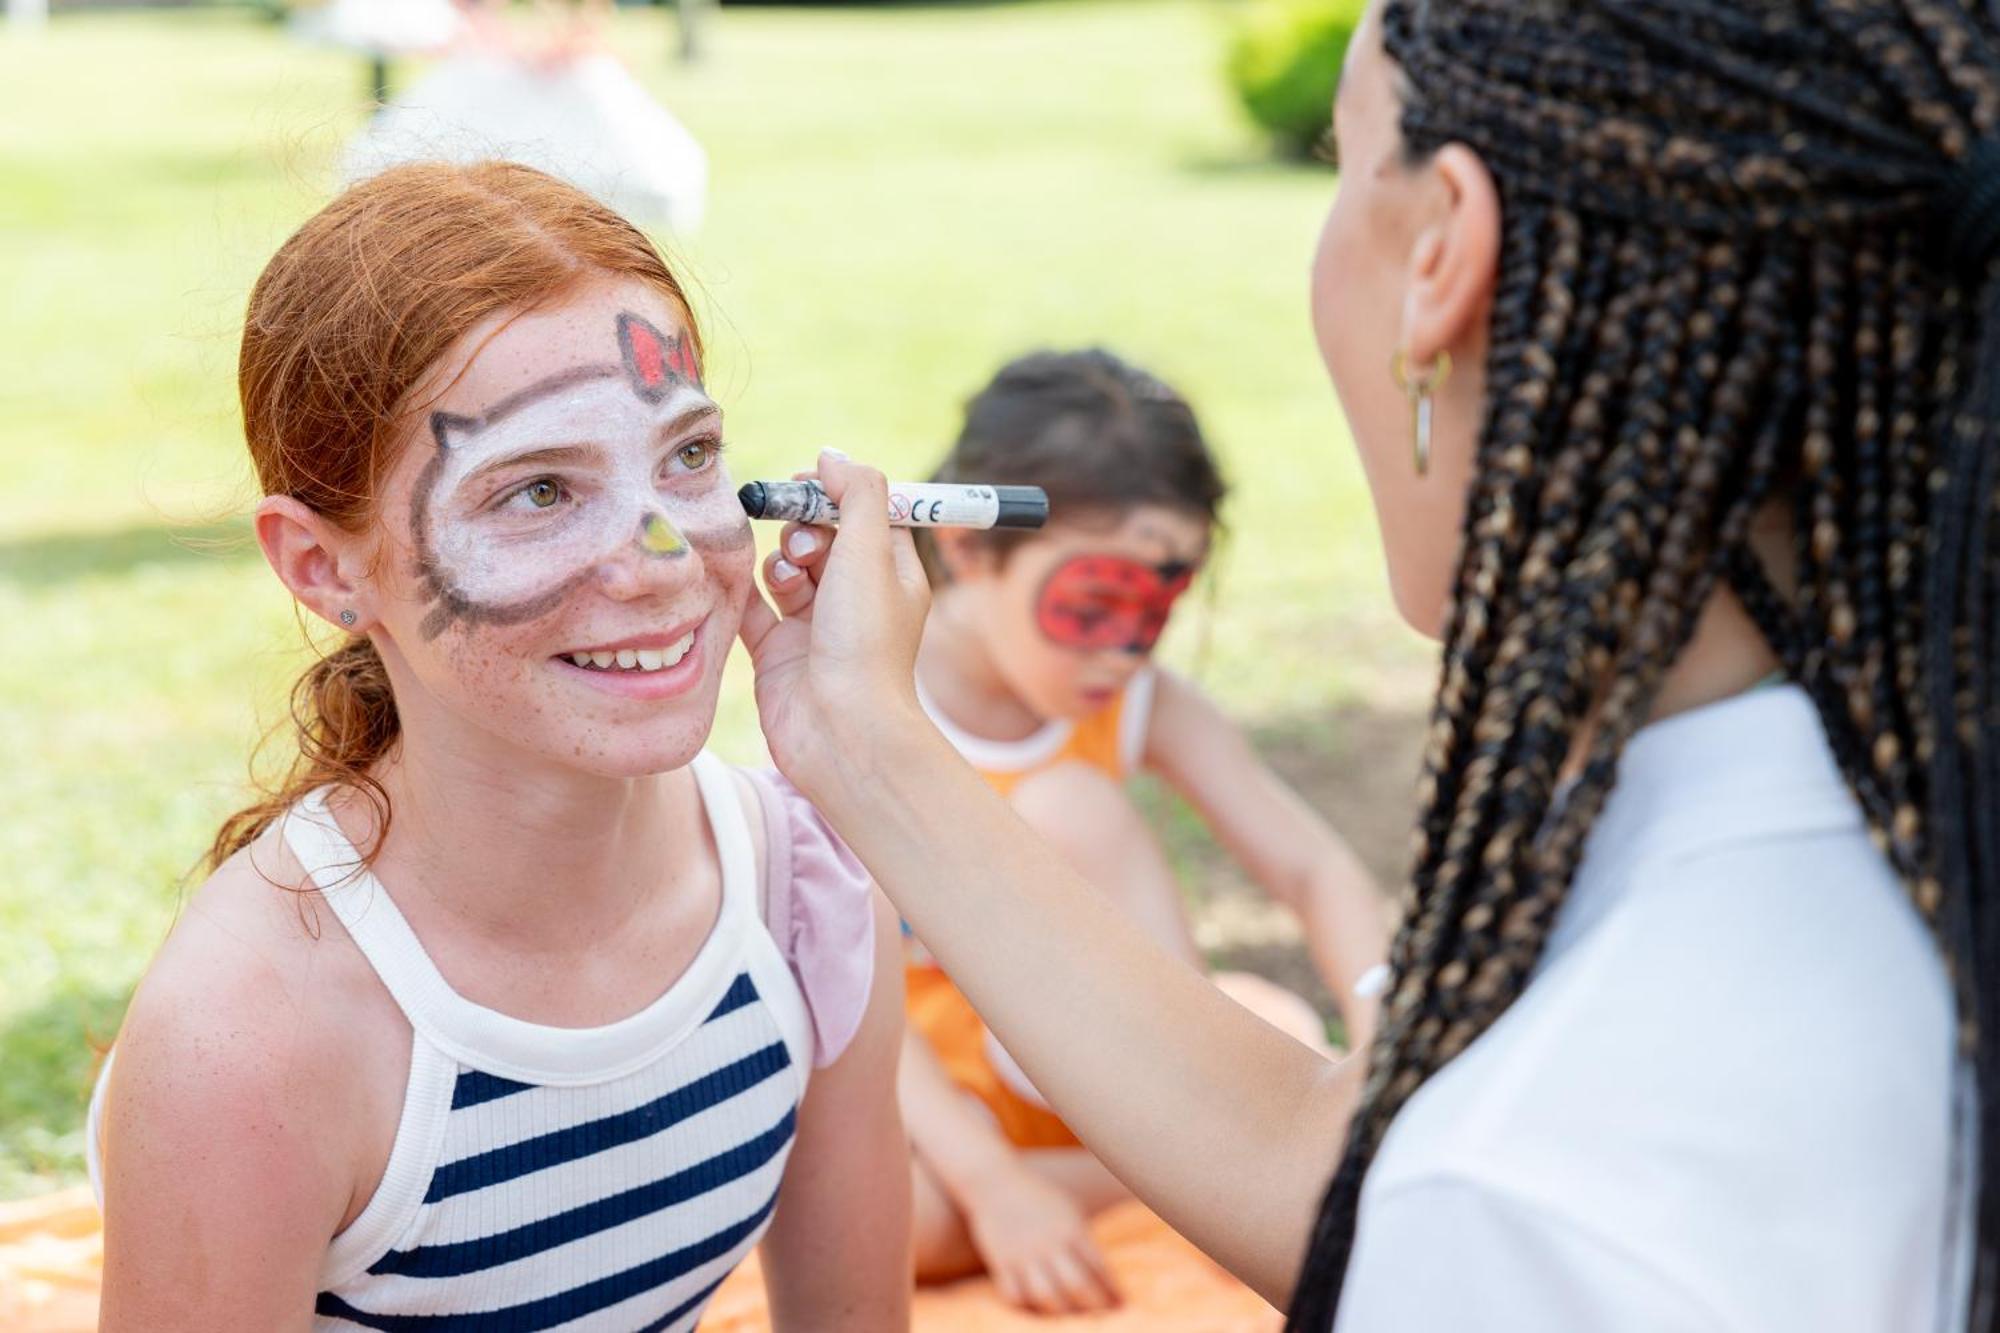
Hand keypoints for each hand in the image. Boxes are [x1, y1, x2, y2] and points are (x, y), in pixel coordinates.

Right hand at [738, 452, 933, 799]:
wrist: (840, 730)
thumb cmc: (866, 643)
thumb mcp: (872, 552)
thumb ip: (857, 494)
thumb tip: (832, 456)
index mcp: (891, 577)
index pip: (868, 516)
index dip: (839, 494)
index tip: (812, 483)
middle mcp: (854, 600)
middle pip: (822, 537)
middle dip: (806, 527)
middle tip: (807, 543)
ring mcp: (813, 626)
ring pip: (785, 567)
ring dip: (780, 560)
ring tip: (789, 578)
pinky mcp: (775, 652)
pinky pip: (752, 605)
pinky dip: (744, 589)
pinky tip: (736, 578)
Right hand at [960, 1161, 1122, 1315]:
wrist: (995, 1180)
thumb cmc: (1038, 1196)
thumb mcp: (1068, 1209)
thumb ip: (1083, 1239)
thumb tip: (1103, 1274)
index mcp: (1071, 1228)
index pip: (1098, 1266)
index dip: (1112, 1290)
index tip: (1121, 1305)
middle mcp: (1049, 1243)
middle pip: (1077, 1285)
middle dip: (1093, 1306)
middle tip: (1100, 1318)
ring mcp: (1024, 1254)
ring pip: (1046, 1295)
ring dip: (1060, 1311)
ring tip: (1069, 1316)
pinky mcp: (1001, 1262)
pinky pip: (1014, 1295)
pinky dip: (1026, 1306)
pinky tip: (1036, 1308)